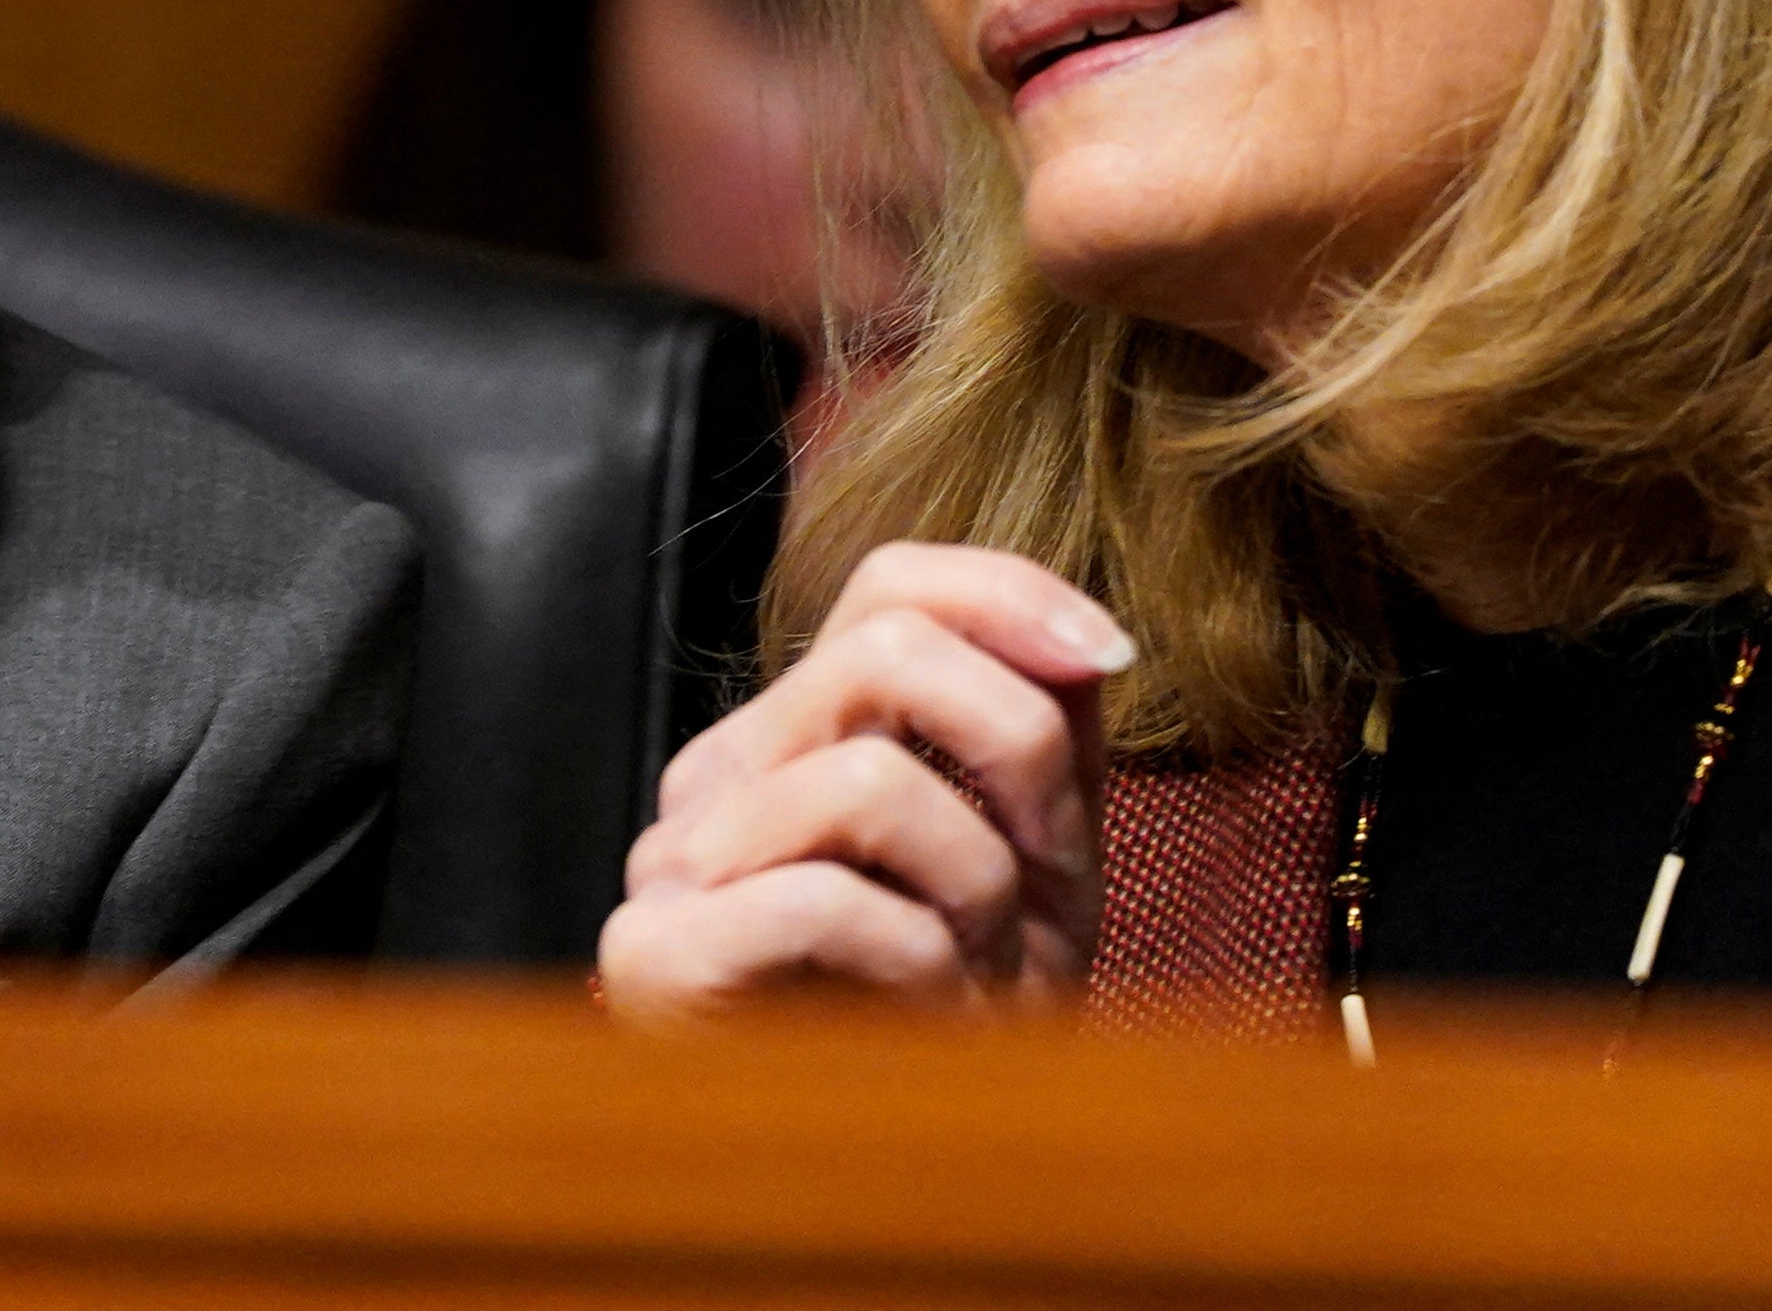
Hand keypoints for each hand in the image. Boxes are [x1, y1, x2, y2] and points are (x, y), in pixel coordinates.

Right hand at [598, 541, 1129, 1021]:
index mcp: (795, 738)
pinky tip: (922, 1016)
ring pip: (868, 776)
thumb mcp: (1036, 863)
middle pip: (886, 648)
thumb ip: (1044, 734)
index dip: (1006, 591)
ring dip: (971, 886)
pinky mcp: (658, 955)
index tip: (1113, 654)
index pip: (885, 583)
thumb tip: (1085, 631)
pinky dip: (914, 963)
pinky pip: (824, 901)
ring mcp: (675, 859)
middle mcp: (719, 777)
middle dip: (1014, 757)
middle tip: (1045, 880)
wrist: (899, 1187)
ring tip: (971, 973)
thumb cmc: (963, 1029)